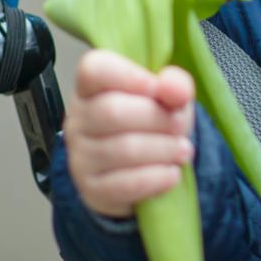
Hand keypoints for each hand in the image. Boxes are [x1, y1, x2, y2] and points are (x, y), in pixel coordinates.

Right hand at [64, 49, 196, 219]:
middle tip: (179, 126)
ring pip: (123, 149)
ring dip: (163, 150)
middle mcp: (78, 120)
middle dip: (157, 118)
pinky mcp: (92, 190)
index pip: (94, 70)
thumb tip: (176, 90)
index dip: (128, 76)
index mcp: (92, 87)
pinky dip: (157, 178)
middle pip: (112, 111)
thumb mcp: (169, 96)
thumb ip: (175, 84)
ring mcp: (80, 157)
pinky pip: (125, 185)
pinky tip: (172, 174)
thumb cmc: (152, 122)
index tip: (156, 87)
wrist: (145, 168)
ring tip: (182, 150)